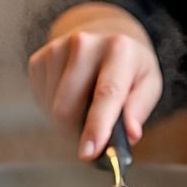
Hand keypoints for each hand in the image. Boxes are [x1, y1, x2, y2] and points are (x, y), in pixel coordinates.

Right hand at [27, 3, 162, 158]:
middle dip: (78, 133)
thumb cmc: (128, 66)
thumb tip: (129, 135)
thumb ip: (139, 109)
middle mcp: (83, 44)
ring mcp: (56, 49)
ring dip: (68, 121)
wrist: (103, 33)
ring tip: (86, 107)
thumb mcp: (148, 83)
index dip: (97, 126)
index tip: (89, 153)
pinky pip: (42, 102)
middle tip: (95, 137)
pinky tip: (71, 95)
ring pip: (52, 109)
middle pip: (67, 108)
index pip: (106, 93)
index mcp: (118, 50)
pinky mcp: (38, 59)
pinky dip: (55, 109)